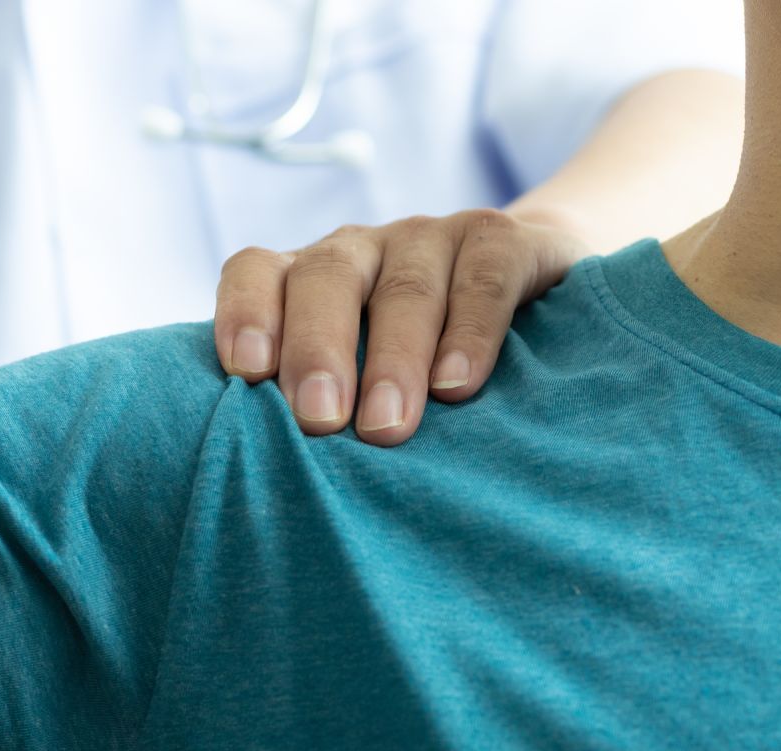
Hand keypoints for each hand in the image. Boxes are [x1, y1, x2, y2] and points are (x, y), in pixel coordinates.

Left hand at [213, 209, 590, 445]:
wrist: (535, 302)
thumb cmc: (413, 369)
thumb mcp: (353, 383)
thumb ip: (310, 408)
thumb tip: (267, 480)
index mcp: (306, 279)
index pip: (256, 272)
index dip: (245, 313)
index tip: (248, 373)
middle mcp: (361, 250)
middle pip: (326, 279)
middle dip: (318, 349)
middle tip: (318, 420)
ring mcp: (430, 239)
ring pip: (405, 287)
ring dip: (393, 358)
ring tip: (386, 426)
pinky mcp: (502, 241)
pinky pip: (484, 278)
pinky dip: (471, 332)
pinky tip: (457, 385)